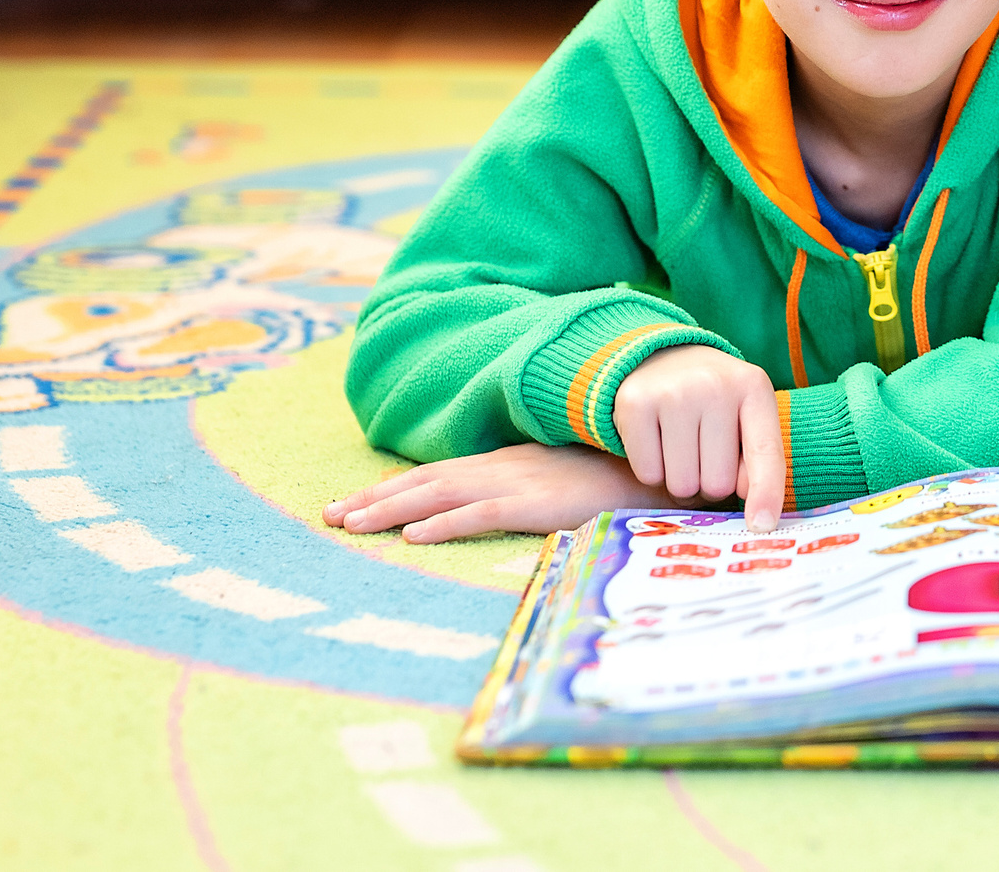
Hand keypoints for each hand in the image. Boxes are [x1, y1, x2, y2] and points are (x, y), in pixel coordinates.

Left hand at [324, 442, 675, 544]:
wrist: (668, 465)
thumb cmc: (624, 478)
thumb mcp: (569, 485)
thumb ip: (538, 493)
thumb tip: (511, 509)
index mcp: (513, 463)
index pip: (442, 474)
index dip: (397, 487)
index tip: (356, 502)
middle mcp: (508, 466)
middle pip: (429, 479)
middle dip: (376, 497)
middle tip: (331, 516)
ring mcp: (521, 481)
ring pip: (441, 492)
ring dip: (392, 508)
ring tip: (351, 524)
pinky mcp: (539, 502)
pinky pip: (482, 513)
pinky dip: (444, 522)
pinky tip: (413, 536)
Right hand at [612, 344, 787, 529]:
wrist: (660, 357)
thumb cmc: (713, 400)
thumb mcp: (744, 417)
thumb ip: (756, 461)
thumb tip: (755, 513)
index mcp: (753, 388)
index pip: (765, 453)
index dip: (767, 493)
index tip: (762, 527)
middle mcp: (715, 386)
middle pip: (717, 481)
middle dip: (709, 480)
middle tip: (702, 451)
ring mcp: (673, 392)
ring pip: (681, 483)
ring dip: (680, 478)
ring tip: (680, 444)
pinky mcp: (635, 403)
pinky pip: (648, 473)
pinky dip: (652, 469)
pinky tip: (656, 440)